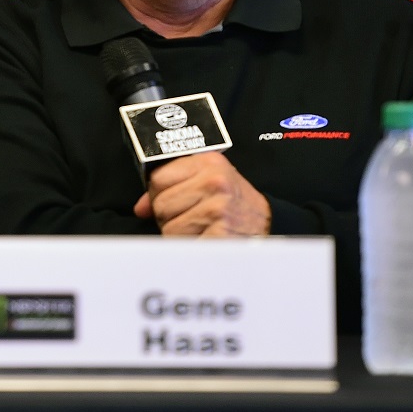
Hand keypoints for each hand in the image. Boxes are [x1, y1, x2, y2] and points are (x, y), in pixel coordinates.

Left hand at [132, 152, 270, 236]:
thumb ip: (174, 186)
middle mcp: (214, 182)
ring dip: (179, 235)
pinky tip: (206, 241)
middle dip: (169, 217)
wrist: (272, 226)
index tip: (173, 201)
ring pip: (169, 227)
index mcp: (208, 163)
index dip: (159, 194)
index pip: (158, 178)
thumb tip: (140, 207)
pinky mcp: (221, 234)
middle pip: (161, 204)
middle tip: (191, 219)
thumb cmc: (236, 204)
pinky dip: (191, 248)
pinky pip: (183, 245)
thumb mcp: (210, 182)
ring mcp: (218, 208)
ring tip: (201, 230)